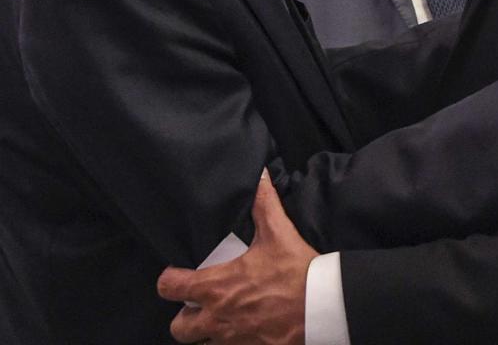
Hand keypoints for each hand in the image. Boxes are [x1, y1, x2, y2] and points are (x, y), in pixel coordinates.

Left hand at [157, 174, 317, 344]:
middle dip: (184, 316)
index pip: (171, 288)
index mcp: (217, 287)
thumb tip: (260, 176)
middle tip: (198, 302)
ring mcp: (232, 340)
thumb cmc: (296, 271)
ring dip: (205, 333)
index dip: (169, 279)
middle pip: (179, 329)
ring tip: (219, 318)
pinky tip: (242, 330)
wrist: (322, 307)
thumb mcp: (278, 232)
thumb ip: (263, 203)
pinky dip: (229, 343)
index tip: (177, 273)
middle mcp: (217, 318)